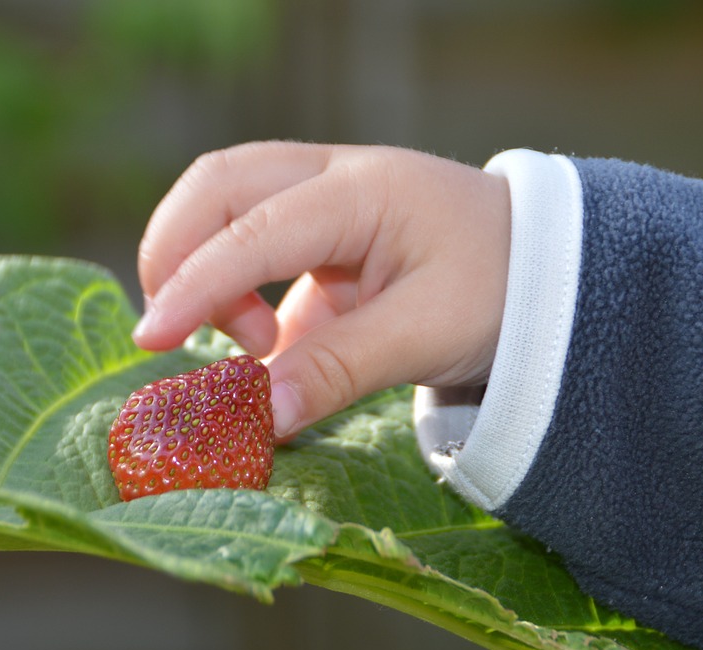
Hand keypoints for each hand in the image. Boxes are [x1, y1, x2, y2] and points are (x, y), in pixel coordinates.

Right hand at [133, 141, 510, 437]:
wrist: (549, 273)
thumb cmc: (503, 292)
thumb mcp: (425, 336)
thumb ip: (336, 371)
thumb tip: (256, 419)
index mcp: (364, 191)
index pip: (253, 229)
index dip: (195, 284)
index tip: (153, 340)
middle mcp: (333, 177)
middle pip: (217, 186)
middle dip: (175, 254)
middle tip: (170, 334)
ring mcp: (323, 198)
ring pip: (225, 207)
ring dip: (206, 273)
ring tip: (251, 347)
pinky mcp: (319, 233)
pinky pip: (253, 251)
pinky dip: (239, 297)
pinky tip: (272, 348)